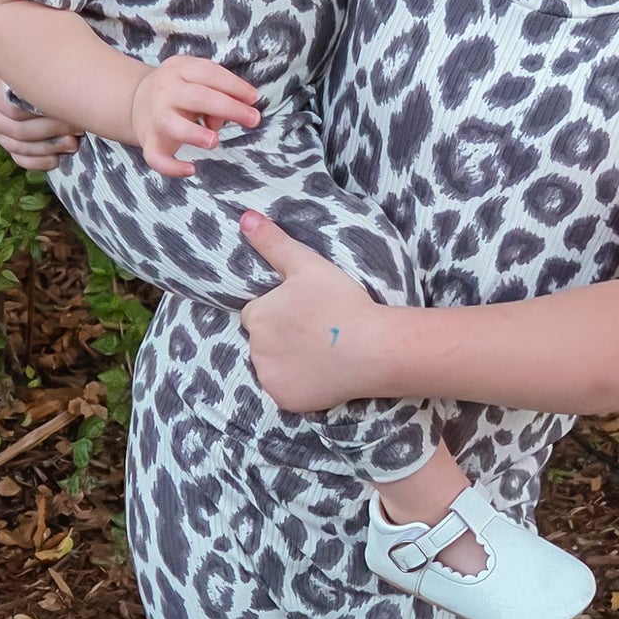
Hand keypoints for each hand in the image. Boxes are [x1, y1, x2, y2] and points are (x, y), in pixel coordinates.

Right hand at [0, 56, 80, 170]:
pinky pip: (17, 156)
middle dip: (53, 132)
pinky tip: (55, 160)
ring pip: (18, 146)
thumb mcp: (38, 58)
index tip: (77, 114)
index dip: (50, 116)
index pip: (17, 111)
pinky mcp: (3, 138)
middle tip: (78, 130)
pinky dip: (37, 162)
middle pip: (19, 129)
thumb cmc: (38, 56)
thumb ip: (44, 74)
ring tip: (72, 144)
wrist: (25, 58)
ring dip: (48, 148)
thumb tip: (70, 87)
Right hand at [129, 56, 261, 177]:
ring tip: (215, 140)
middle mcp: (165, 90)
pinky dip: (171, 167)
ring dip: (194, 133)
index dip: (234, 85)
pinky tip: (190, 169)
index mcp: (179, 69)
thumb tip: (232, 115)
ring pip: (172, 124)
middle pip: (197, 97)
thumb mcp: (196, 80)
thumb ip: (218, 92)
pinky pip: (156, 157)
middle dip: (228, 108)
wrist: (136, 100)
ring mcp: (155, 116)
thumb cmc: (180, 90)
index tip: (254, 98)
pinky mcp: (148, 141)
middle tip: (253, 119)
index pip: (209, 73)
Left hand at [239, 213, 386, 408]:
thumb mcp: (306, 263)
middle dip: (282, 336)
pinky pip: (286, 391)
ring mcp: (270, 378)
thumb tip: (245, 218)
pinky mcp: (286, 401)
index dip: (281, 311)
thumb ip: (273, 242)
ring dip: (288, 361)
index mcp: (256, 316)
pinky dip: (299, 385)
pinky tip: (322, 373)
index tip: (306, 311)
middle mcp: (254, 349)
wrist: (373, 348)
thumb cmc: (341, 302)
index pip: (257, 313)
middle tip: (316, 331)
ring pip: (273, 366)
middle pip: (264, 341)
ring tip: (321, 352)